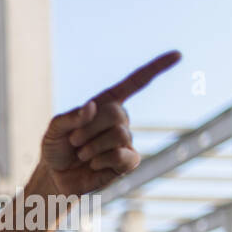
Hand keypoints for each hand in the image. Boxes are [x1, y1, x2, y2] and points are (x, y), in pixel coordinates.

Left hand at [39, 50, 179, 195]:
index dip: (155, 69)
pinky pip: (123, 156)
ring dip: (92, 147)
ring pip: (119, 135)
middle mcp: (120, 120)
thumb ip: (69, 117)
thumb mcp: (54, 129)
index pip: (134, 83)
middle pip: (116, 113)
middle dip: (89, 129)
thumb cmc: (56, 148)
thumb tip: (92, 107)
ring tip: (81, 154)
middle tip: (74, 141)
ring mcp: (126, 141)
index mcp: (106, 104)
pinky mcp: (128, 162)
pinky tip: (94, 165)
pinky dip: (103, 160)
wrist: (56, 177)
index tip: (177, 55)